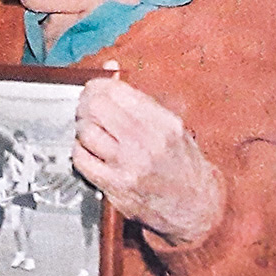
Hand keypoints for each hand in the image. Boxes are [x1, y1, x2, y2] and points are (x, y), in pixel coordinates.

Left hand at [72, 67, 223, 245]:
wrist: (196, 208)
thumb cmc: (182, 163)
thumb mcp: (170, 126)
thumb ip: (138, 97)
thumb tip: (110, 67)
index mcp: (163, 123)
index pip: (116, 91)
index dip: (97, 87)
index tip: (93, 91)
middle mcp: (148, 142)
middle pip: (97, 108)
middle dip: (85, 105)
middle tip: (86, 110)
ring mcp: (131, 166)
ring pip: (87, 132)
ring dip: (81, 129)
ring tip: (89, 131)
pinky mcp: (117, 186)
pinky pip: (82, 160)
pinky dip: (79, 152)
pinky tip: (88, 152)